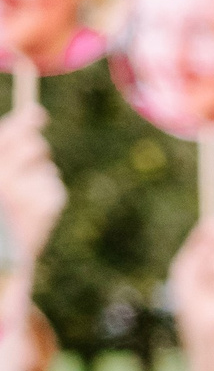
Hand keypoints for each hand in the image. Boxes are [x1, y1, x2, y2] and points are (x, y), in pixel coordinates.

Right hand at [0, 108, 63, 265]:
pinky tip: (32, 208)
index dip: (24, 121)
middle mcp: (6, 180)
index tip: (36, 110)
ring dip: (36, 172)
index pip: (9, 137)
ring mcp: (28, 193)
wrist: (3, 260)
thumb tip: (34, 114)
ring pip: (45, 165)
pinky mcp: (48, 205)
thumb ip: (7, 148)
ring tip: (20, 195)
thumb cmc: (1, 216)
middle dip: (35, 140)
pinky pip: (52, 184)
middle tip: (34, 132)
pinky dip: (45, 190)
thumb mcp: (2, 178)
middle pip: (34, 145)